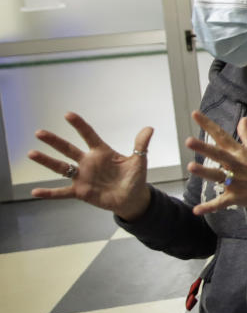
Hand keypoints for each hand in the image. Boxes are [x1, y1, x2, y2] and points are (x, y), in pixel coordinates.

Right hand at [29, 112, 152, 219]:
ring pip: (61, 167)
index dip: (79, 125)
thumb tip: (149, 128)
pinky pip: (62, 192)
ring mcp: (83, 177)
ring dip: (47, 161)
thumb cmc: (134, 178)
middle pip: (68, 149)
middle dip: (54, 141)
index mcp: (102, 152)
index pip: (89, 135)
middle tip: (39, 133)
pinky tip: (35, 192)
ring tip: (32, 153)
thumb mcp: (139, 161)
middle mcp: (88, 162)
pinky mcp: (80, 191)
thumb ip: (140, 145)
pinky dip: (49, 193)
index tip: (68, 114)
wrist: (132, 198)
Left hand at [185, 111, 246, 215]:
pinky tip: (196, 210)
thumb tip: (243, 119)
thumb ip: (246, 135)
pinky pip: (221, 203)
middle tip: (189, 141)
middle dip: (203, 147)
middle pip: (218, 154)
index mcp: (240, 153)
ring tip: (191, 167)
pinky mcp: (237, 198)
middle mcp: (237, 165)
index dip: (208, 125)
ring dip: (204, 172)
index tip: (195, 114)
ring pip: (217, 176)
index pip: (222, 135)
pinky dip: (209, 207)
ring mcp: (237, 182)